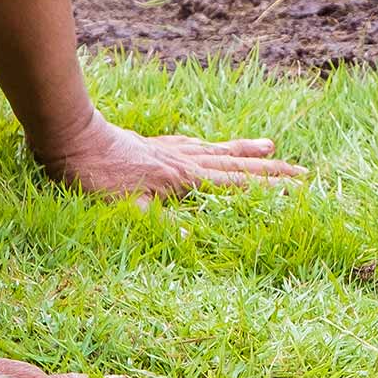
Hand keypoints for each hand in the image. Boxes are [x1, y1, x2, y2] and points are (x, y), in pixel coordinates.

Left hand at [39, 114, 306, 199]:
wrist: (72, 137)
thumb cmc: (93, 178)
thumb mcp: (123, 209)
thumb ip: (156, 223)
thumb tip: (187, 241)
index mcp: (182, 179)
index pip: (235, 185)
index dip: (268, 189)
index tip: (299, 190)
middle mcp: (184, 160)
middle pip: (237, 166)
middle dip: (271, 171)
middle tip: (304, 173)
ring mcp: (172, 149)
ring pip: (219, 151)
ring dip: (247, 153)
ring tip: (272, 148)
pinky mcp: (157, 144)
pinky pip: (196, 144)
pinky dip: (215, 146)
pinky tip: (217, 146)